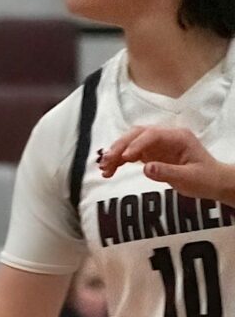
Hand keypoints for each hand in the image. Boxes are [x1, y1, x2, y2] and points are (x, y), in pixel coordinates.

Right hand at [98, 122, 234, 204]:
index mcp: (178, 137)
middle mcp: (166, 137)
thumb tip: (146, 168)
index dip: (136, 144)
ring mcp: (157, 145)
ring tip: (104, 169)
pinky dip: (119, 161)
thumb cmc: (205, 178)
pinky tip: (110, 171)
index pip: (152, 135)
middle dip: (120, 146)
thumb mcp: (189, 178)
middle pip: (137, 134)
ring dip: (115, 153)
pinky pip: (130, 154)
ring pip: (130, 142)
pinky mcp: (151, 154)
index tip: (124, 158)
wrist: (213, 182)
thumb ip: (167, 172)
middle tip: (107, 162)